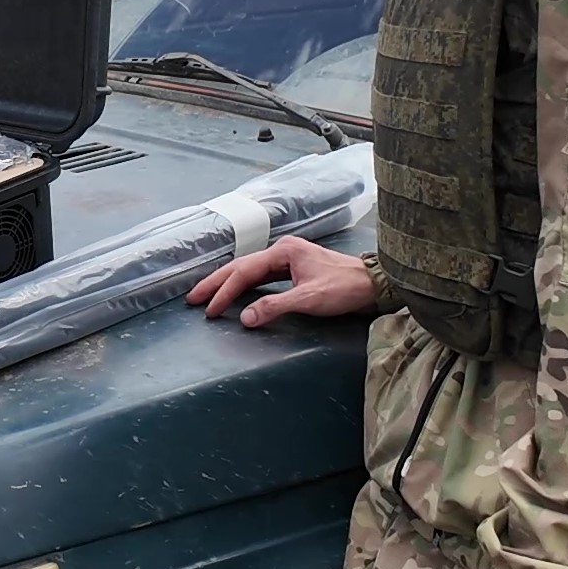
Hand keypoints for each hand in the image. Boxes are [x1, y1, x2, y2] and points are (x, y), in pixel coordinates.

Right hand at [187, 238, 372, 328]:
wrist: (374, 284)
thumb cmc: (345, 288)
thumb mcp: (309, 299)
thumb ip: (274, 306)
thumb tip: (244, 318)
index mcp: (283, 251)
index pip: (244, 272)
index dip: (224, 292)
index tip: (209, 309)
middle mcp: (283, 250)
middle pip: (241, 266)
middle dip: (216, 283)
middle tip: (193, 298)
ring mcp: (289, 258)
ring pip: (250, 270)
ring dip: (229, 283)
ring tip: (208, 296)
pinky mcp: (295, 268)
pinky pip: (262, 276)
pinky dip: (246, 285)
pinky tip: (238, 292)